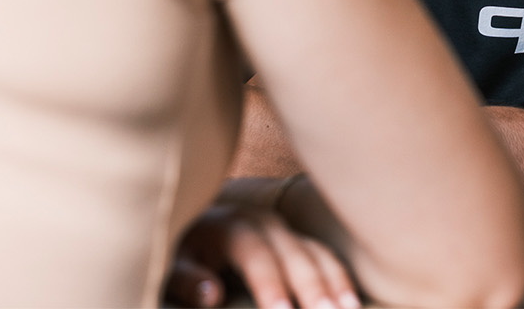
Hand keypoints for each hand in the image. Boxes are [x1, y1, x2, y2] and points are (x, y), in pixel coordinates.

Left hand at [167, 198, 359, 308]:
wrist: (194, 224)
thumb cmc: (183, 254)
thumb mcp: (172, 266)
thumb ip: (186, 280)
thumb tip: (212, 294)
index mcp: (230, 226)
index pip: (254, 254)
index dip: (270, 284)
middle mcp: (264, 223)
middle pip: (294, 253)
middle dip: (312, 287)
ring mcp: (285, 230)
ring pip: (316, 254)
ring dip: (334, 284)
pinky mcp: (297, 241)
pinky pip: (324, 257)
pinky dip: (340, 279)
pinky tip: (351, 304)